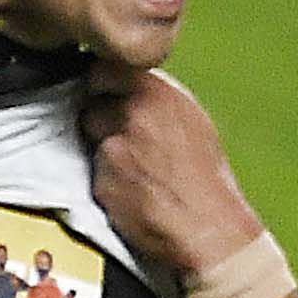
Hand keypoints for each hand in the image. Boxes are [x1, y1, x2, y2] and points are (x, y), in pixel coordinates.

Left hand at [80, 66, 262, 274]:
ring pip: (88, 138)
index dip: (101, 86)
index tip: (104, 97)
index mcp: (160, 93)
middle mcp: (135, 113)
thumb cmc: (207, 182)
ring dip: (100, 151)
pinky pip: (91, 173)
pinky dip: (104, 182)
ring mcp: (116, 144)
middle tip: (120, 140)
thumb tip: (133, 92)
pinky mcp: (103, 178)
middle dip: (98, 118)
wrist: (210, 227)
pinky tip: (129, 193)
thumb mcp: (192, 122)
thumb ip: (157, 101)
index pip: (104, 70)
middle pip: (90, 102)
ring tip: (132, 171)